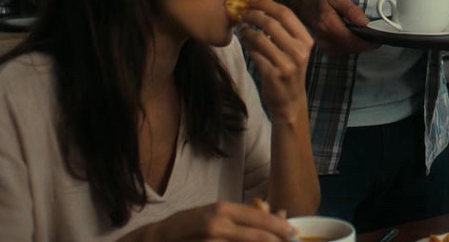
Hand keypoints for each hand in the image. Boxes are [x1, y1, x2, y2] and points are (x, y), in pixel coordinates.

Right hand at [119, 201, 295, 240]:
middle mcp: (217, 225)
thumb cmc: (187, 225)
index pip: (259, 218)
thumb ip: (240, 216)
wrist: (155, 240)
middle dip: (278, 241)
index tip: (292, 232)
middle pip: (258, 237)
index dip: (279, 227)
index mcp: (221, 209)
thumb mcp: (213, 213)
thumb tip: (275, 214)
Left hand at [240, 0, 312, 121]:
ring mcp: (286, 63)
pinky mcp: (272, 74)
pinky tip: (245, 43)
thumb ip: (284, 30)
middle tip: (243, 13)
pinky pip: (253, 53)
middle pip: (271, 22)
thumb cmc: (289, 70)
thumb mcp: (295, 49)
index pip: (286, 13)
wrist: (290, 101)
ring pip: (259, 37)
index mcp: (306, 40)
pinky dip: (246, 45)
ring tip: (243, 30)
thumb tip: (262, 7)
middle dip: (253, 14)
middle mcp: (298, 51)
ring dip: (247, 31)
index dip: (267, 3)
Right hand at [290, 0, 373, 55]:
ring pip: (350, 51)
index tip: (379, 39)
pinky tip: (350, 35)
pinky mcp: (326, 50)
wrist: (303, 4)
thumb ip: (352, 11)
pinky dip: (350, 45)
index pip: (353, 41)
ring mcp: (324, 47)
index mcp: (329, 26)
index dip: (369, 43)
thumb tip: (365, 24)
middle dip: (365, 42)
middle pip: (353, 48)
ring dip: (358, 44)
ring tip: (360, 32)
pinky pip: (344, 51)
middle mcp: (325, 40)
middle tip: (371, 32)